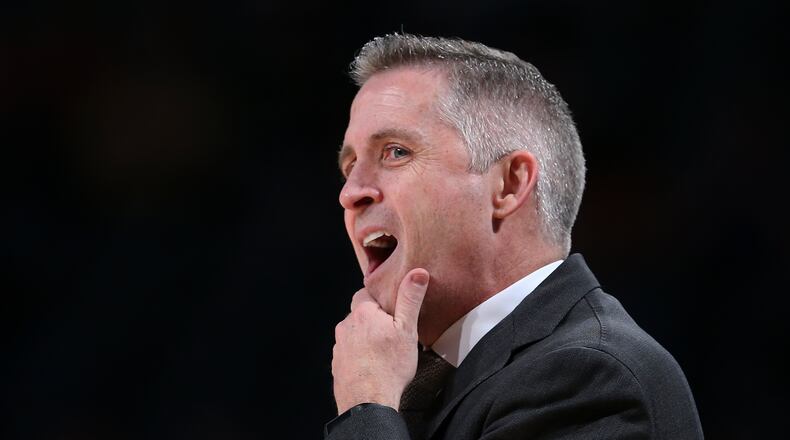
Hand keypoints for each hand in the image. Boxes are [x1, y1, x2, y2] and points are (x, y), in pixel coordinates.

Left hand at [331, 268, 429, 413]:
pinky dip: (359, 356)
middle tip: (392, 333)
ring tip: (384, 352)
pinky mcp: (337, 365)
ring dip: (365, 338)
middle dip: (373, 320)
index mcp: (362, 313)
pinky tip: (372, 366)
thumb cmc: (390, 366)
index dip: (380, 301)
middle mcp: (346, 326)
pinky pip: (349, 352)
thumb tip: (418, 272)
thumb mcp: (407, 329)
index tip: (392, 311)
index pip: (366, 293)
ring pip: (354, 334)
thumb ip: (410, 299)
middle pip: (360, 314)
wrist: (368, 402)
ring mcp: (339, 347)